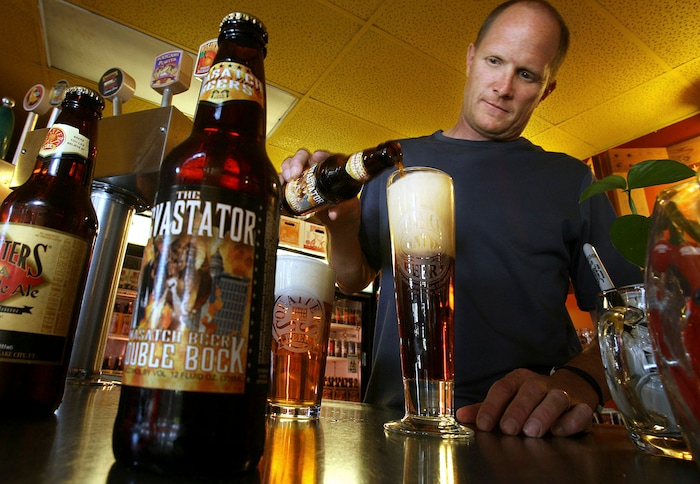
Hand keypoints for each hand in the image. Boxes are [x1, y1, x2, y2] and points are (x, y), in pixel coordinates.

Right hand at [279, 149, 359, 227]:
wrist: (338, 217)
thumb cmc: (344, 205)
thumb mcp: (347, 206)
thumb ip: (341, 208)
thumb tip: (333, 213)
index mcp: (328, 168)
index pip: (323, 156)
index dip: (319, 155)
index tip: (316, 157)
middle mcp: (314, 169)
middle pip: (303, 156)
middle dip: (297, 161)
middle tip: (295, 173)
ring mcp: (302, 176)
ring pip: (290, 164)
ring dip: (286, 169)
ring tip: (287, 179)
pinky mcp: (294, 185)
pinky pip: (284, 178)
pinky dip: (279, 180)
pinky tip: (279, 185)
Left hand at [455, 368, 594, 436]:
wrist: (574, 385)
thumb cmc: (533, 396)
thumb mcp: (508, 398)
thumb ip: (485, 408)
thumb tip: (461, 416)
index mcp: (519, 380)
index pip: (502, 388)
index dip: (491, 406)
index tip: (483, 424)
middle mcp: (540, 384)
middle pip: (529, 391)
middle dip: (517, 410)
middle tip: (509, 429)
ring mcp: (562, 393)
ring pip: (555, 399)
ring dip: (543, 414)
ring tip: (532, 431)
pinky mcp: (582, 406)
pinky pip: (580, 411)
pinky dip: (571, 420)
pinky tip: (560, 430)